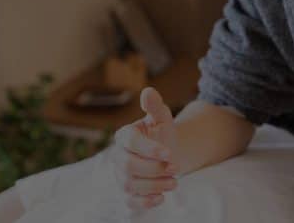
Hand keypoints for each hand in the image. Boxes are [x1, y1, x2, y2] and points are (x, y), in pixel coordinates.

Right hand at [112, 87, 178, 210]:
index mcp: (125, 135)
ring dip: (154, 185)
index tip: (169, 153)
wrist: (166, 154)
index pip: (131, 142)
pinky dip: (145, 202)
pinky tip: (161, 197)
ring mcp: (120, 174)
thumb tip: (148, 91)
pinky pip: (130, 201)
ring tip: (174, 182)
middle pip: (129, 166)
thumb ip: (155, 106)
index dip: (149, 148)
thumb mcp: (162, 118)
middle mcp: (118, 155)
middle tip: (175, 168)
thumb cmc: (162, 134)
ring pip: (130, 184)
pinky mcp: (126, 191)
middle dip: (154, 169)